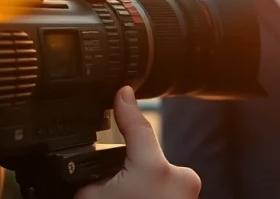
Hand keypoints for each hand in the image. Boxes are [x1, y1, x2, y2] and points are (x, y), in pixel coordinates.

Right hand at [76, 86, 201, 198]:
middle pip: (146, 159)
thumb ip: (91, 172)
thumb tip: (91, 169)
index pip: (138, 128)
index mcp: (157, 170)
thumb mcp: (91, 197)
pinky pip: (163, 192)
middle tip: (114, 192)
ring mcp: (188, 194)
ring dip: (140, 184)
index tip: (123, 91)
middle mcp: (182, 179)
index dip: (125, 107)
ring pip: (154, 178)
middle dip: (130, 168)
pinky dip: (149, 195)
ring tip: (124, 198)